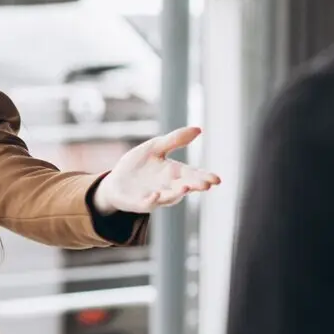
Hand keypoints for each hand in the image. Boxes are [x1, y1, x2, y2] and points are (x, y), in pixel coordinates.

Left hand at [93, 126, 220, 213]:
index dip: (205, 177)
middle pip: (185, 186)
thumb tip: (198, 129)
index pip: (193, 175)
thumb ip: (175, 140)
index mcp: (174, 173)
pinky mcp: (140, 203)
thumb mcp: (156, 147)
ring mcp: (155, 196)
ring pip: (169, 197)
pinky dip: (152, 200)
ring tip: (186, 188)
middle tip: (207, 184)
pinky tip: (155, 195)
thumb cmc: (139, 164)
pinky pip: (148, 204)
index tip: (217, 179)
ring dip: (177, 193)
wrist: (115, 181)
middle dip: (196, 186)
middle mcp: (168, 187)